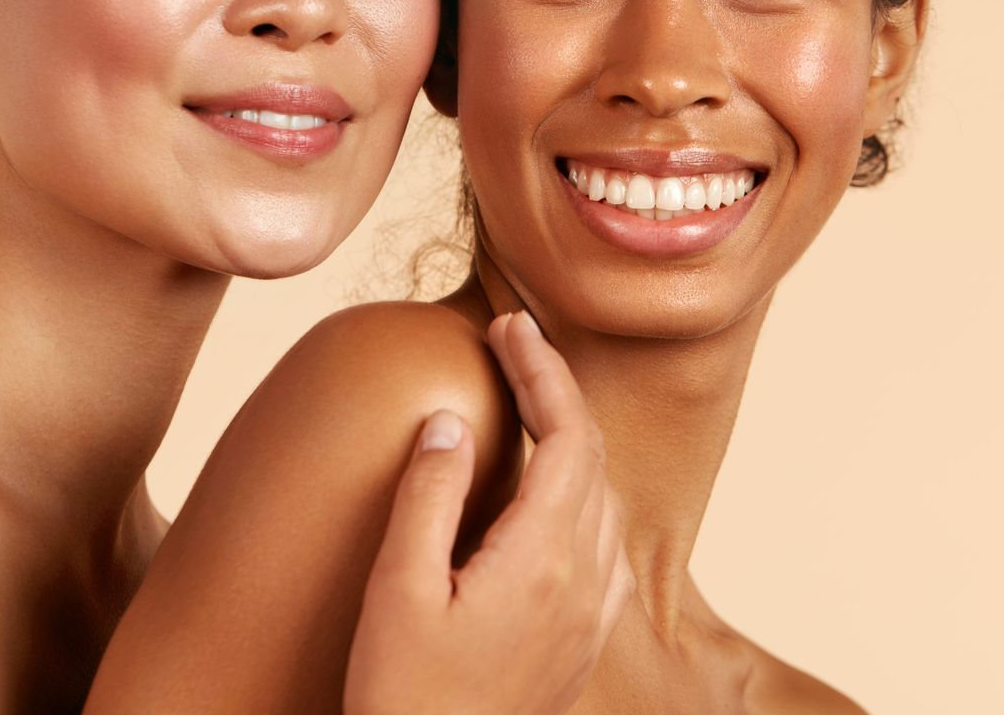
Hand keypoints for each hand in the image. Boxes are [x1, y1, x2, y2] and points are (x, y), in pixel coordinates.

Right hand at [344, 311, 631, 714]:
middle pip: (592, 457)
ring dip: (573, 440)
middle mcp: (584, 582)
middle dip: (557, 391)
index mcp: (544, 558)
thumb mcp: (397, 590)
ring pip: (605, 500)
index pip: (566, 433)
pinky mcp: (583, 644)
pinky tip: (550, 497)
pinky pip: (605, 546)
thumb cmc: (406, 697)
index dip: (542, 368)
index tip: (509, 325)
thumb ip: (428, 496)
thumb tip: (449, 421)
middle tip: (513, 347)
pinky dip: (582, 494)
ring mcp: (590, 617)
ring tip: (529, 405)